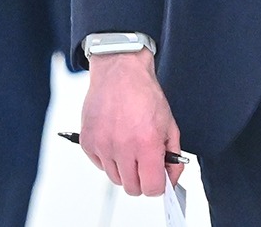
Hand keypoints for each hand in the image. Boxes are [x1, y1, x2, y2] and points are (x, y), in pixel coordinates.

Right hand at [79, 49, 182, 196]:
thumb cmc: (145, 95)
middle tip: (144, 163)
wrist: (120, 72)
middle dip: (141, 179)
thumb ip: (172, 157)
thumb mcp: (169, 125)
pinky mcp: (87, 142)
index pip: (151, 188)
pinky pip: (100, 165)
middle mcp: (122, 147)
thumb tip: (170, 180)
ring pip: (115, 178)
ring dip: (124, 169)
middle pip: (132, 188)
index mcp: (146, 144)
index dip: (158, 186)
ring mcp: (102, 146)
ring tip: (129, 146)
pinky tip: (115, 139)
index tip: (158, 179)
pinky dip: (108, 158)